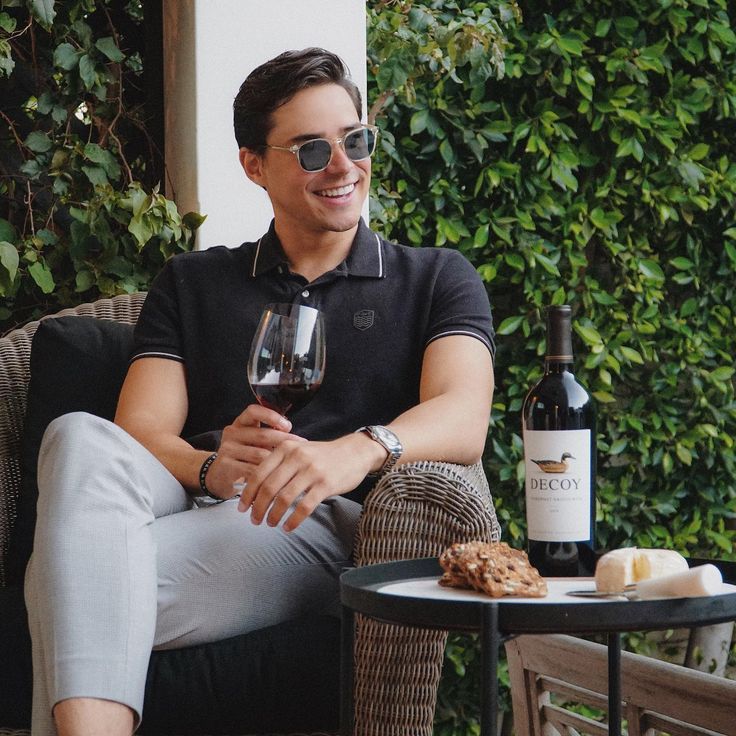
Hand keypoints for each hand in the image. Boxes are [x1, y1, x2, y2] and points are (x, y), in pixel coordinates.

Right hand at [205, 404, 304, 498]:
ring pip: (259, 454)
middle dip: (284, 441)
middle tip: (300, 447)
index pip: (253, 411)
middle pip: (262, 434)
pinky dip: (266, 475)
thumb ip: (269, 435)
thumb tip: (293, 435)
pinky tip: (276, 477)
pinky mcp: (225, 465)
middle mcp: (232, 433)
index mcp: (240, 423)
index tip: (288, 425)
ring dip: (277, 460)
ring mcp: (227, 449)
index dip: (271, 416)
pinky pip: (251, 470)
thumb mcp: (253, 442)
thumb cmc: (243, 456)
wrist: (218, 475)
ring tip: (291, 464)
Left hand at [237, 432, 383, 530]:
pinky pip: (304, 507)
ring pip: (284, 499)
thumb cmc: (323, 455)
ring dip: (274, 515)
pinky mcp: (326, 484)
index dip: (248, 494)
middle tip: (255, 520)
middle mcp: (297, 457)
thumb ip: (279, 463)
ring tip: (270, 523)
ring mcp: (312, 471)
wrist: (355, 452)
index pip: (259, 473)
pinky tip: (288, 527)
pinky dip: (293, 520)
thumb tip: (254, 486)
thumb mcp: (298, 450)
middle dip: (258, 508)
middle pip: (268, 488)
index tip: (242, 508)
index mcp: (286, 448)